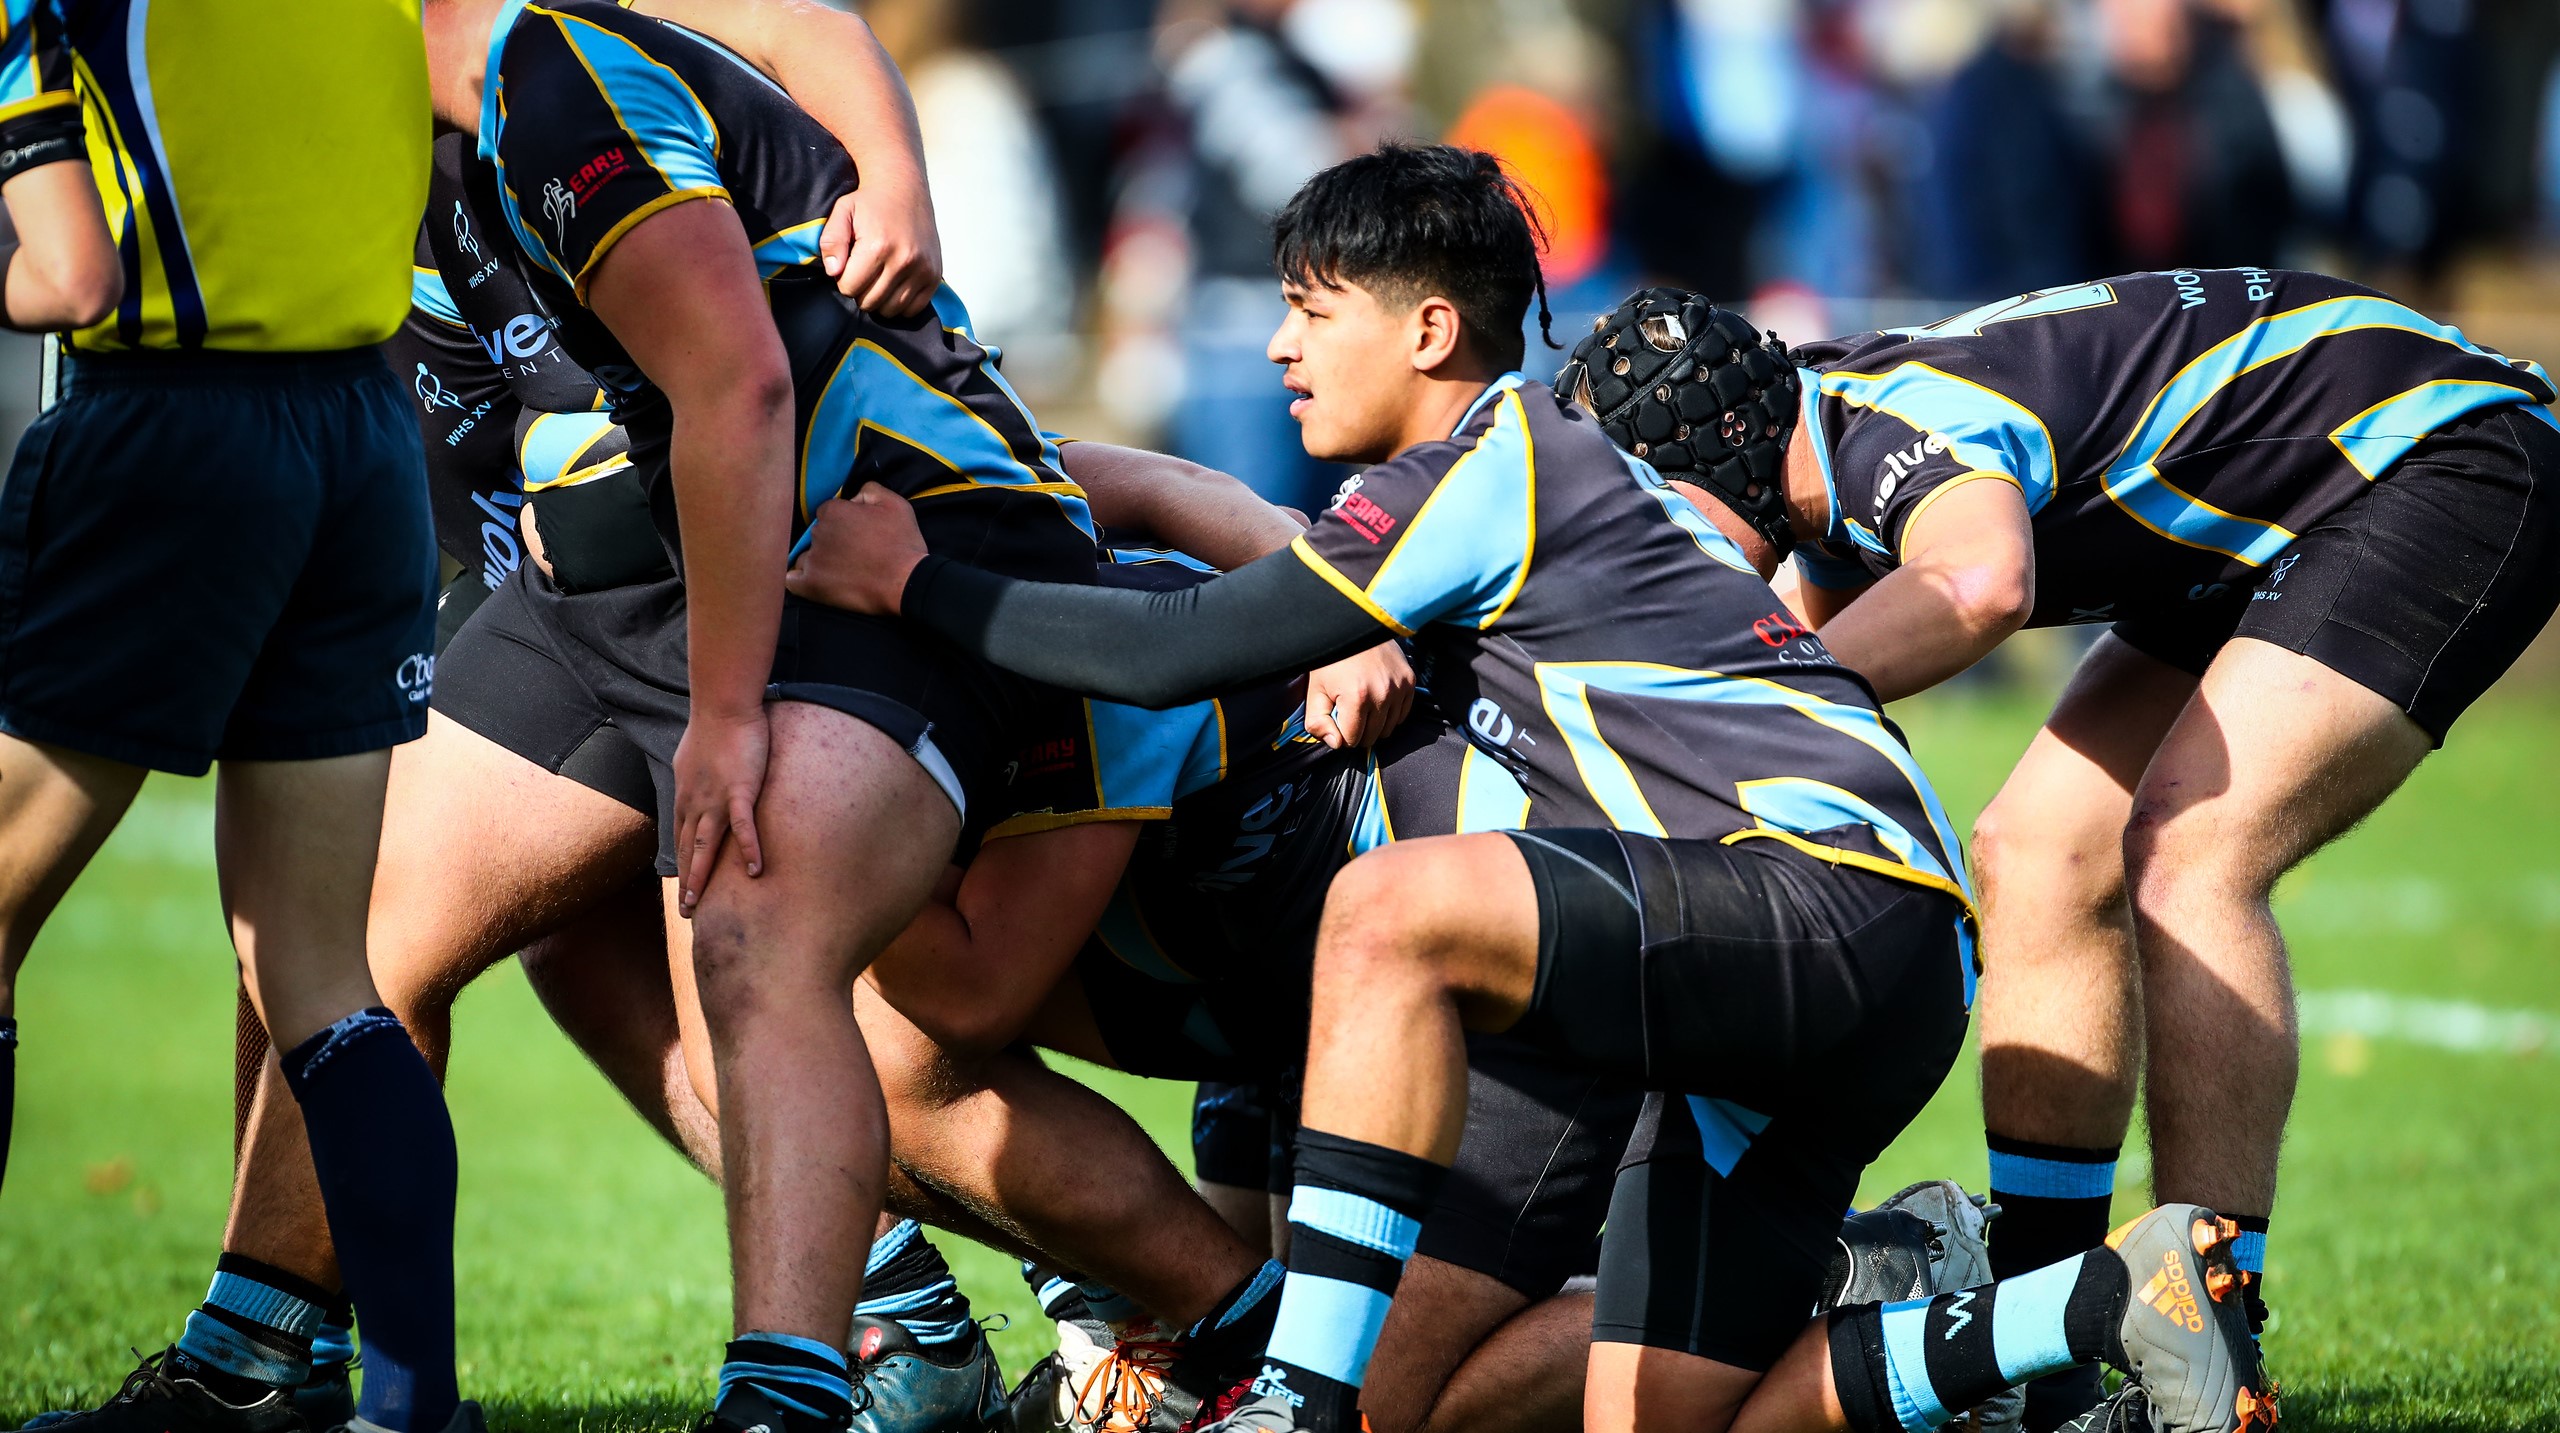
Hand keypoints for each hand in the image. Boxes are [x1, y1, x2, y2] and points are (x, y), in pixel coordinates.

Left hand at [673, 704, 769, 917]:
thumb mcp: (694, 755)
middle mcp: (695, 803)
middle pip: (688, 850)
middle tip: (685, 910)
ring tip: (699, 905)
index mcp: (686, 795)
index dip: (682, 864)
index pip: (681, 837)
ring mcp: (716, 800)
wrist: (723, 705)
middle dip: (685, 882)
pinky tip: (754, 871)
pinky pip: (744, 827)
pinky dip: (748, 849)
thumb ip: (696, 774)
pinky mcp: (740, 791)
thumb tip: (696, 779)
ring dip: (700, 878)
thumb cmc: (713, 725)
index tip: (681, 887)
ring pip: (705, 847)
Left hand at [785, 483, 930, 615]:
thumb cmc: (902, 543)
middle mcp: (817, 532)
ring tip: (839, 571)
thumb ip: (870, 490)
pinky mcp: (810, 586)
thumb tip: (854, 495)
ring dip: (818, 560)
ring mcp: (812, 560)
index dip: (843, 521)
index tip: (857, 533)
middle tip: (853, 553)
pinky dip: (799, 580)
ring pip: (805, 556)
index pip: (827, 511)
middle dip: (831, 540)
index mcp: (833, 511)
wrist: (906, 582)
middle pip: (816, 533)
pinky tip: (811, 580)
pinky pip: (791, 580)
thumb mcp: (895, 504)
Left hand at [820, 174, 941, 317]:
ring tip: (878, 278)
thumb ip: (831, 241)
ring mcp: (922, 269)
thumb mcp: (842, 212)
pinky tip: (895, 284)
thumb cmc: (869, 202)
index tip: (850, 265)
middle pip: (869, 302)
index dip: (844, 279)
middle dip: (861, 291)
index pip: (849, 288)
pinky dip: (901, 303)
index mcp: (877, 246)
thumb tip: (833, 272)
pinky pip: (914, 308)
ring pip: (891, 310)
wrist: (905, 189)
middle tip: (864, 271)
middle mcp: (903, 260)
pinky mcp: (935, 275)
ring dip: (880, 299)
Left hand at [1304, 641, 1414, 748]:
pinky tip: (1377, 701)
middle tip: (1348, 713)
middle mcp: (1382, 694)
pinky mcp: (1409, 681)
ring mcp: (1399, 687)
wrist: (1354, 625)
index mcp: (1357, 698)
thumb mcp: (1315, 690)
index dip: (1341, 734)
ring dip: (1375, 724)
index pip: (1352, 740)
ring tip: (1362, 707)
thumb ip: (1317, 722)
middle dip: (1358, 731)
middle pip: (1372, 737)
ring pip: (1389, 729)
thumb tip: (1335, 744)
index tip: (1337, 720)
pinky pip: (1402, 714)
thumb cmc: (1331, 658)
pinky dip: (1390, 714)